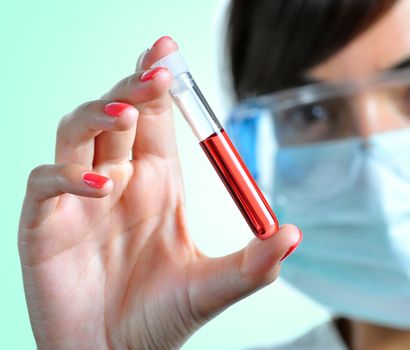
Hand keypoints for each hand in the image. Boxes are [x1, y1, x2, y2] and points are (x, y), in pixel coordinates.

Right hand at [18, 36, 301, 349]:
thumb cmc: (160, 318)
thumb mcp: (212, 286)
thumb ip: (252, 263)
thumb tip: (292, 233)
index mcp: (157, 182)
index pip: (155, 117)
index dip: (160, 83)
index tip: (172, 53)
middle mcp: (118, 180)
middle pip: (118, 111)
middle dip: (135, 86)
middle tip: (159, 72)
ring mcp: (79, 198)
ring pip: (77, 131)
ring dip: (99, 115)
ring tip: (127, 115)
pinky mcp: (45, 223)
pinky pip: (46, 182)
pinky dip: (67, 175)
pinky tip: (100, 186)